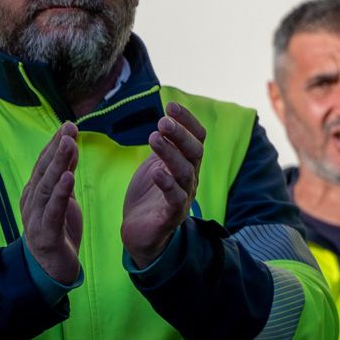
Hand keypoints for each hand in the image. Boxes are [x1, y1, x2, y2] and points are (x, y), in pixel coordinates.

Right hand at [20, 122, 82, 284]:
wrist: (50, 270)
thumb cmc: (56, 230)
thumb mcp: (63, 198)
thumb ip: (65, 175)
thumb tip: (70, 146)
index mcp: (35, 192)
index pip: (44, 163)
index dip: (55, 143)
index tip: (68, 124)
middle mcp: (32, 202)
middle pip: (44, 170)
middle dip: (56, 148)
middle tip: (69, 128)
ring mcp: (35, 217)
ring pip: (46, 186)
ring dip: (58, 164)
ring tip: (69, 145)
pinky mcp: (45, 234)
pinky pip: (52, 210)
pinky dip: (60, 193)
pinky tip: (68, 178)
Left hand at [122, 102, 205, 268]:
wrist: (142, 234)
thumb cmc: (149, 196)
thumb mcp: (156, 164)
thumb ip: (163, 145)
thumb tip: (166, 119)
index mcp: (188, 164)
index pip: (197, 138)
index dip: (187, 121)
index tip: (170, 105)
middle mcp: (190, 179)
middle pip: (194, 152)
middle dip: (180, 135)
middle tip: (163, 121)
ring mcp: (183, 197)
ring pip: (185, 172)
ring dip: (170, 154)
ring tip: (153, 138)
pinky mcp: (171, 216)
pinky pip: (175, 199)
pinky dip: (168, 185)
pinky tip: (156, 172)